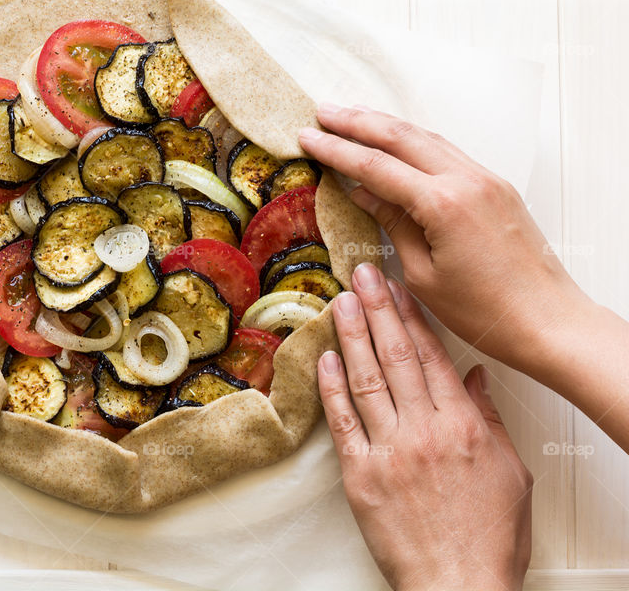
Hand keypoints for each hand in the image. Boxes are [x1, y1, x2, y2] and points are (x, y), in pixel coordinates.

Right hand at [299, 104, 589, 373]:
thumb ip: (393, 225)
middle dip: (357, 122)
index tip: (306, 137)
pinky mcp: (496, 187)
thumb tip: (362, 194)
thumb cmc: (483, 311)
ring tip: (352, 117)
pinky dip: (415, 141)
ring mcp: (486, 179)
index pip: (376, 166)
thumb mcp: (422, 275)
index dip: (336, 150)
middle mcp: (466, 180)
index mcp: (443, 204)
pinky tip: (397, 141)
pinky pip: (447, 152)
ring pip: (426, 138)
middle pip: (401, 137)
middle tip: (322, 112)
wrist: (548, 321)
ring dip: (386, 125)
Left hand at [319, 263, 531, 590]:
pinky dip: (331, 388)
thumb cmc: (489, 536)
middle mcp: (423, 431)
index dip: (412, 317)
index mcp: (461, 425)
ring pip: (365, 379)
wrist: (460, 584)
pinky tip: (324, 358)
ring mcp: (388, 451)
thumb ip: (489, 419)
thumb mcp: (510, 472)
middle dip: (378, 309)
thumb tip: (474, 378)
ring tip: (340, 302)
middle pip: (395, 356)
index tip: (398, 288)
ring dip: (351, 336)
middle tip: (362, 275)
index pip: (431, 356)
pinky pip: (342, 422)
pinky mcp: (360, 475)